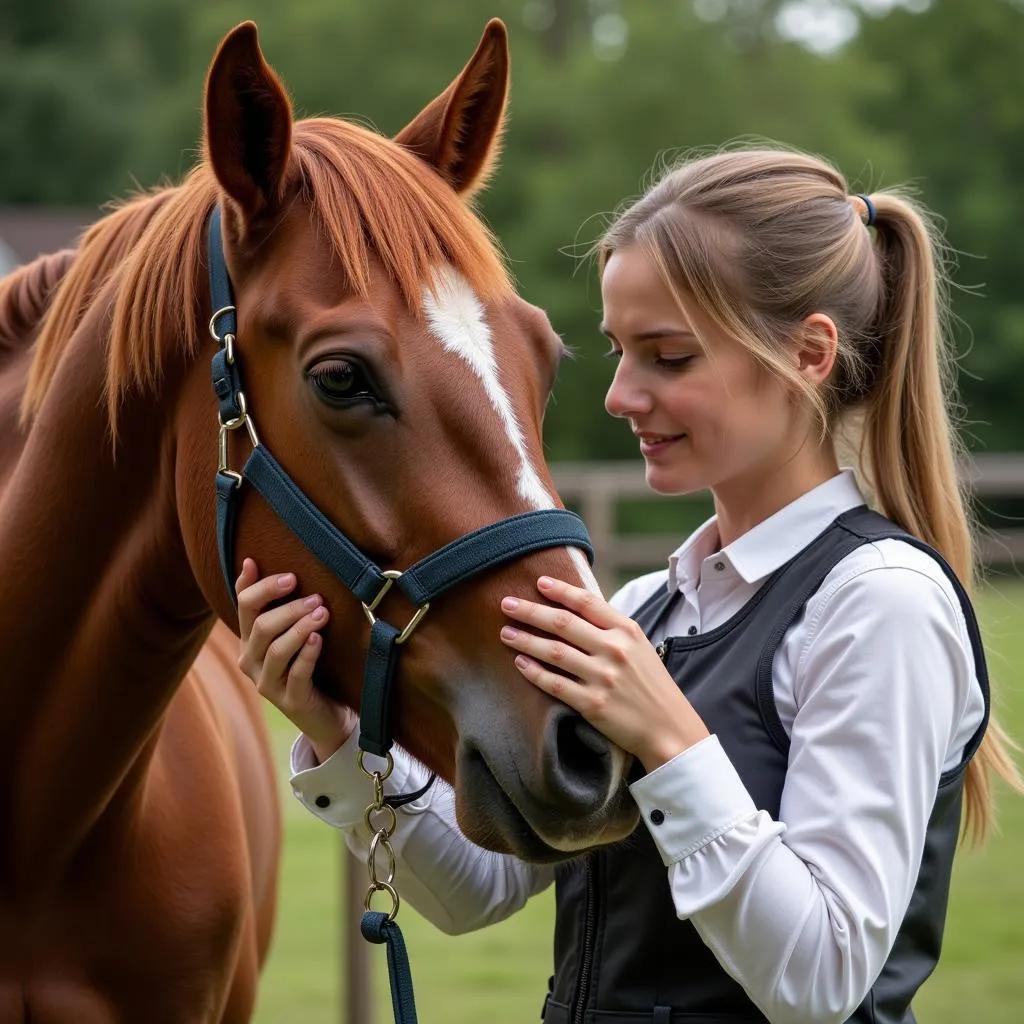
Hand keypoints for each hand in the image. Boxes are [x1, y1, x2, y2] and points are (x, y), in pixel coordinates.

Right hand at [235, 558, 357, 763]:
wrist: (323, 712)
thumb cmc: (308, 663)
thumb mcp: (290, 631)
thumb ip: (277, 603)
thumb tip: (251, 560)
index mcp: (248, 640)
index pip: (244, 606)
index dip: (261, 586)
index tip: (288, 574)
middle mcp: (251, 661)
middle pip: (261, 626)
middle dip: (288, 608)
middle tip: (316, 596)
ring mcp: (267, 684)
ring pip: (276, 650)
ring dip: (300, 627)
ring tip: (322, 613)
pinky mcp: (289, 701)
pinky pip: (296, 674)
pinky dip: (307, 654)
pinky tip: (319, 639)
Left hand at [498, 576, 708, 772]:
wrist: (669, 728)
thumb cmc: (651, 684)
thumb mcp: (639, 647)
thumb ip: (610, 628)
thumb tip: (574, 608)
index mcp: (627, 631)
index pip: (587, 602)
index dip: (560, 590)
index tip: (539, 582)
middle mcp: (614, 650)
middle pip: (563, 623)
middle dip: (530, 611)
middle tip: (506, 603)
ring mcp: (603, 677)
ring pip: (554, 652)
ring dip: (525, 640)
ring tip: (505, 632)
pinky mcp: (593, 704)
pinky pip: (555, 684)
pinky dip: (534, 672)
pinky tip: (520, 662)